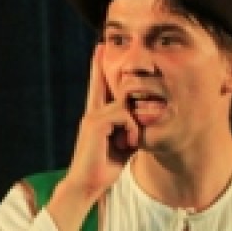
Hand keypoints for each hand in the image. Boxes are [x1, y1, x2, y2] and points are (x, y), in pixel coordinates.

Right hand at [47, 45, 139, 230]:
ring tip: (130, 143)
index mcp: (97, 118)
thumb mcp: (124, 146)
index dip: (99, 69)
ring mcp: (91, 117)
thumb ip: (132, 129)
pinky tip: (127, 144)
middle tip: (99, 44)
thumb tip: (144, 120)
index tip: (98, 48)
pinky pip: (124, 115)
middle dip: (101, 67)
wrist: (87, 185)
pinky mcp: (94, 123)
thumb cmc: (105, 169)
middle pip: (105, 86)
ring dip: (134, 125)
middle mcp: (92, 113)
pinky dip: (131, 130)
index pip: (99, 89)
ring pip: (124, 106)